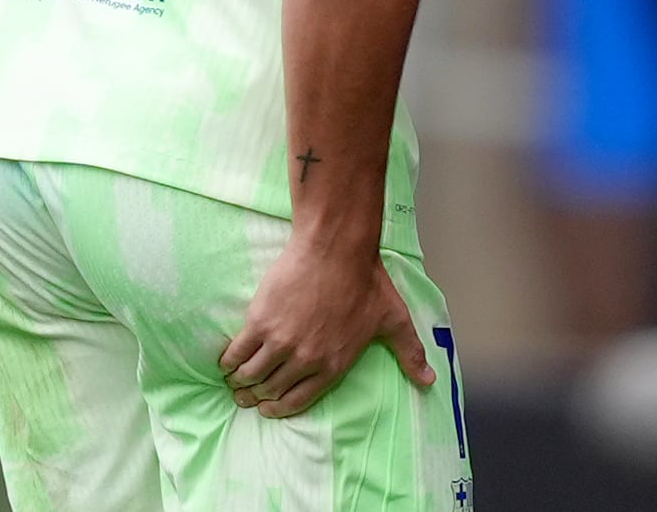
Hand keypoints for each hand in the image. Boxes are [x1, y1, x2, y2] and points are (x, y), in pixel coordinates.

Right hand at [219, 239, 435, 417]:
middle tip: (247, 394)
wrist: (337, 249)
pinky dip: (228, 362)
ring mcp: (280, 343)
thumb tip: (429, 381)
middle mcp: (305, 359)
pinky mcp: (259, 323)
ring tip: (236, 379)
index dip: (278, 407)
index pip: (297, 401)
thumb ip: (410, 353)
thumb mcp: (394, 320)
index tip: (267, 407)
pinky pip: (235, 354)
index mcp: (334, 364)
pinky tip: (227, 361)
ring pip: (250, 375)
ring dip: (240, 381)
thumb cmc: (367, 282)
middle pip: (270, 390)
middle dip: (257, 396)